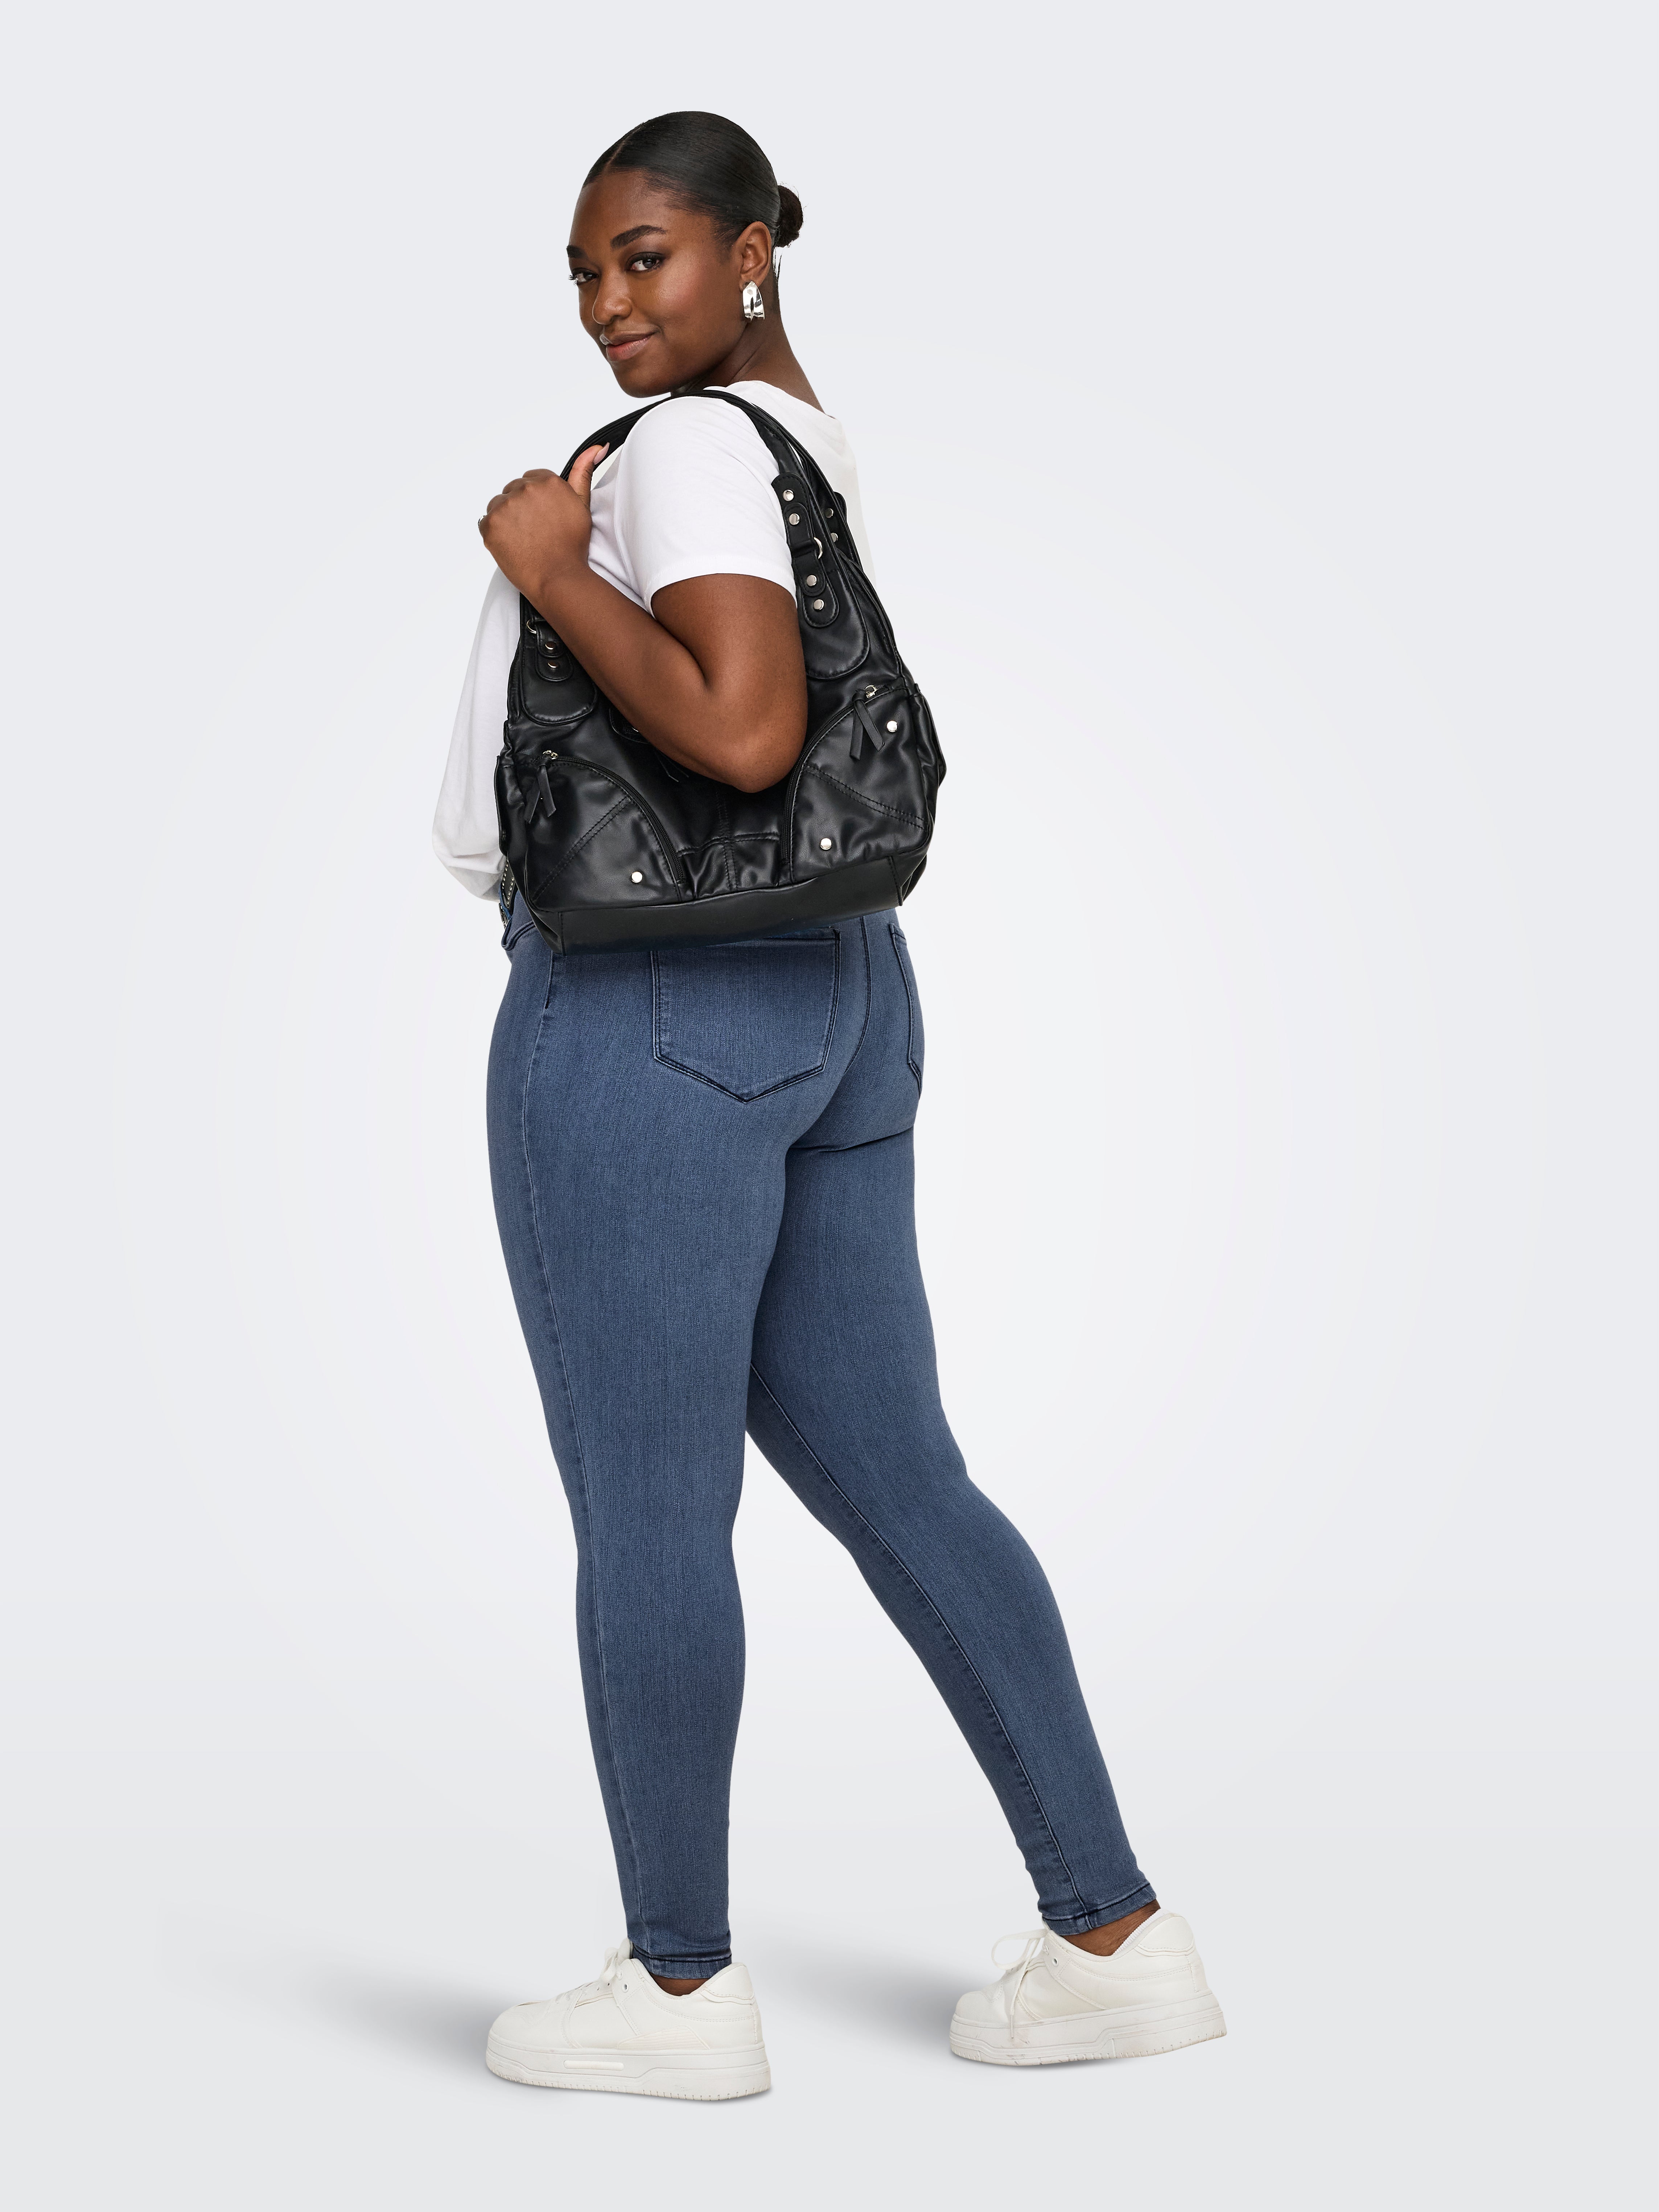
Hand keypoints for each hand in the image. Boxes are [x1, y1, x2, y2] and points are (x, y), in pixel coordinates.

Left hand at [478, 443, 607, 596]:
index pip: (532, 479)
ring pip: (498, 505)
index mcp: (548, 481)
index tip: (542, 517)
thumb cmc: (571, 547)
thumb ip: (583, 473)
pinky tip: (511, 545)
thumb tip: (596, 448)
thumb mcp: (582, 505)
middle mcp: (526, 489)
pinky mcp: (491, 524)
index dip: (536, 501)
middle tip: (534, 532)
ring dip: (506, 519)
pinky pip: (485, 522)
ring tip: (523, 539)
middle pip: (513, 490)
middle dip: (521, 508)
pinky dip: (494, 534)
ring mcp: (506, 506)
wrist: (558, 578)